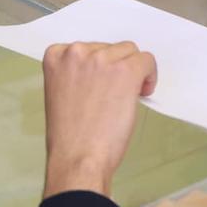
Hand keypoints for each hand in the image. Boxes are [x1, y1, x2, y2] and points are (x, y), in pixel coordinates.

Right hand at [41, 42, 157, 197]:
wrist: (78, 158)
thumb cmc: (69, 136)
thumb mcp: (62, 94)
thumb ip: (78, 74)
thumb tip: (104, 69)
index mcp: (56, 56)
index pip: (88, 47)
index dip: (100, 66)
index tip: (102, 83)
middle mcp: (76, 52)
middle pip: (110, 48)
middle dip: (116, 69)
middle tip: (115, 95)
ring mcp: (100, 59)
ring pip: (130, 52)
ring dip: (132, 71)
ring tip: (127, 96)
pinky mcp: (125, 71)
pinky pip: (147, 61)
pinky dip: (149, 75)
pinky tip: (142, 92)